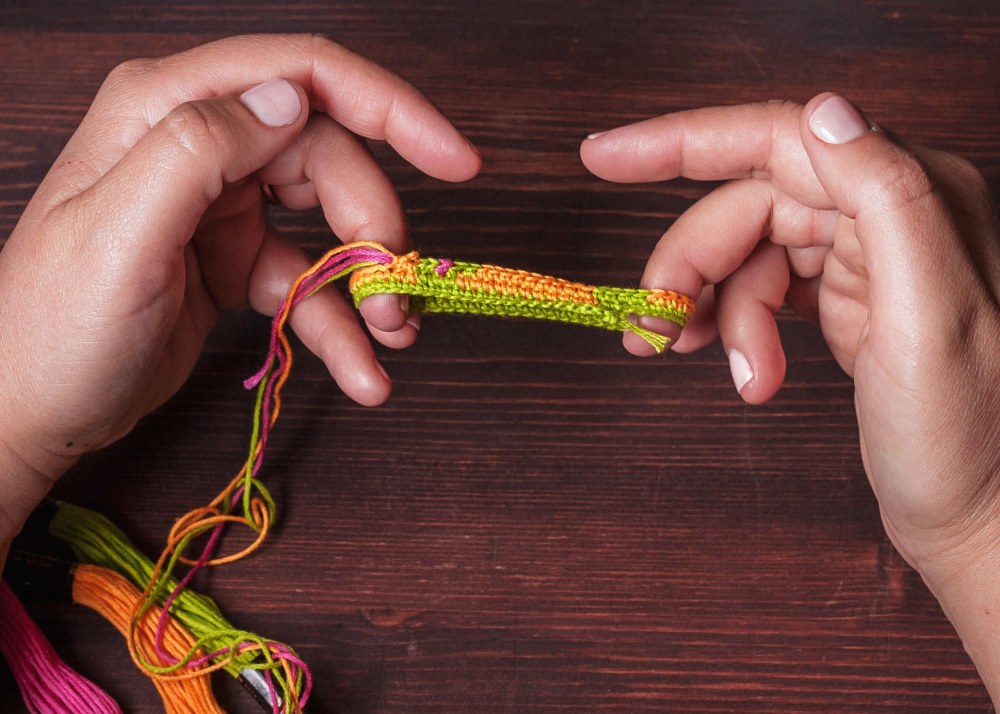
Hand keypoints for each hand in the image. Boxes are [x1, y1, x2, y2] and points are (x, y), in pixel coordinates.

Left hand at [0, 34, 479, 546]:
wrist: (33, 411)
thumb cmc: (55, 327)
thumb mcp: (121, 234)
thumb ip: (199, 149)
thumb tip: (290, 98)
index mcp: (169, 110)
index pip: (303, 77)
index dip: (392, 109)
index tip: (457, 161)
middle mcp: (204, 144)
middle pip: (331, 158)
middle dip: (375, 227)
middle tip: (394, 298)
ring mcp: (224, 203)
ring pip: (332, 220)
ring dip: (370, 281)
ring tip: (390, 339)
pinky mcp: (238, 259)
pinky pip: (311, 279)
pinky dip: (342, 325)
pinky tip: (362, 371)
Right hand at [581, 94, 999, 695]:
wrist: (981, 515)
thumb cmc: (966, 434)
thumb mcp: (928, 316)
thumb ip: (887, 198)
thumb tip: (823, 110)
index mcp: (909, 193)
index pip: (775, 141)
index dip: (680, 144)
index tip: (602, 158)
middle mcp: (884, 210)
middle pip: (744, 207)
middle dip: (690, 266)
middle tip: (652, 330)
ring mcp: (860, 254)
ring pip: (743, 253)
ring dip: (711, 309)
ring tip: (700, 363)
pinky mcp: (841, 295)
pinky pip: (758, 288)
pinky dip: (734, 327)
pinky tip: (743, 370)